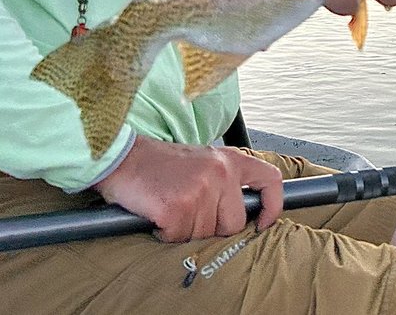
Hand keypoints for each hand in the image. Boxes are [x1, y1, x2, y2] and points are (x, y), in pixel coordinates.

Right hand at [95, 136, 282, 241]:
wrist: (122, 158)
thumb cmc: (160, 164)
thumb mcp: (202, 162)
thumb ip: (225, 182)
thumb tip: (242, 214)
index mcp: (229, 160)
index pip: (270, 180)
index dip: (273, 206)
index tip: (263, 222)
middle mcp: (220, 173)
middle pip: (233, 223)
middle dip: (211, 227)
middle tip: (188, 210)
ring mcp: (200, 190)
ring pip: (204, 235)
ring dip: (185, 230)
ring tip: (170, 205)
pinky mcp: (177, 208)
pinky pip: (179, 237)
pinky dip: (166, 233)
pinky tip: (158, 213)